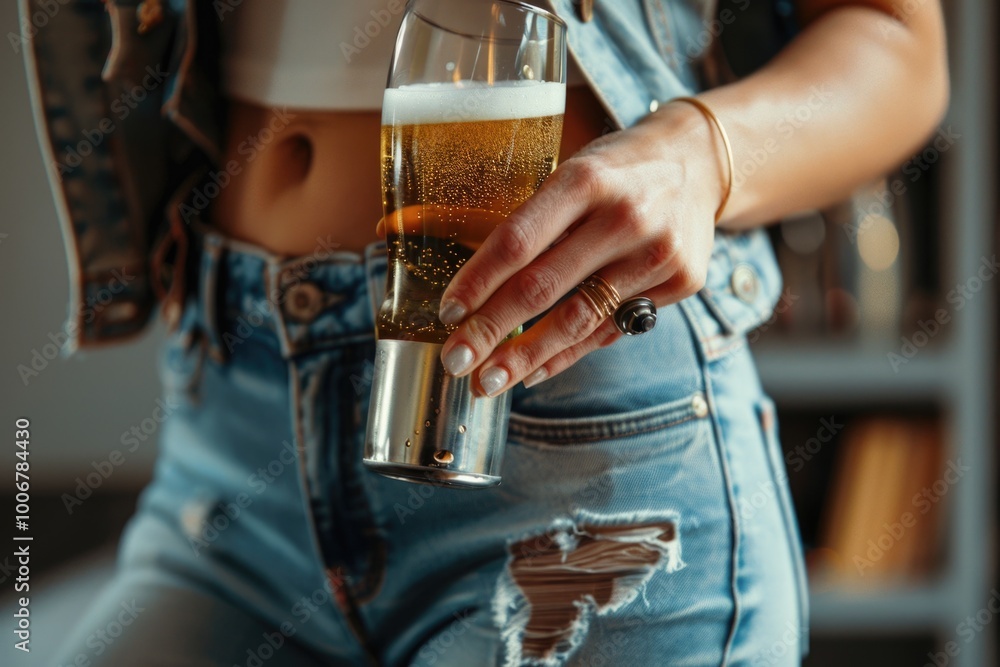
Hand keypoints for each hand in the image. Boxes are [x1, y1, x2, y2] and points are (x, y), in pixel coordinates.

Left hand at [433, 101, 725, 396]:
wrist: (698, 162)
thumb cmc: (616, 170)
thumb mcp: (572, 171)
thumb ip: (533, 221)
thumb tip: (473, 285)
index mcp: (584, 180)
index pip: (518, 240)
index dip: (478, 281)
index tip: (448, 312)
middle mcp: (624, 217)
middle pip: (542, 288)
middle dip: (491, 330)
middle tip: (456, 360)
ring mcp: (656, 254)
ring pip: (578, 320)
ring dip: (526, 357)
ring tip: (488, 381)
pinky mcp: (680, 282)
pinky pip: (611, 329)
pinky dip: (568, 354)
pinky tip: (535, 370)